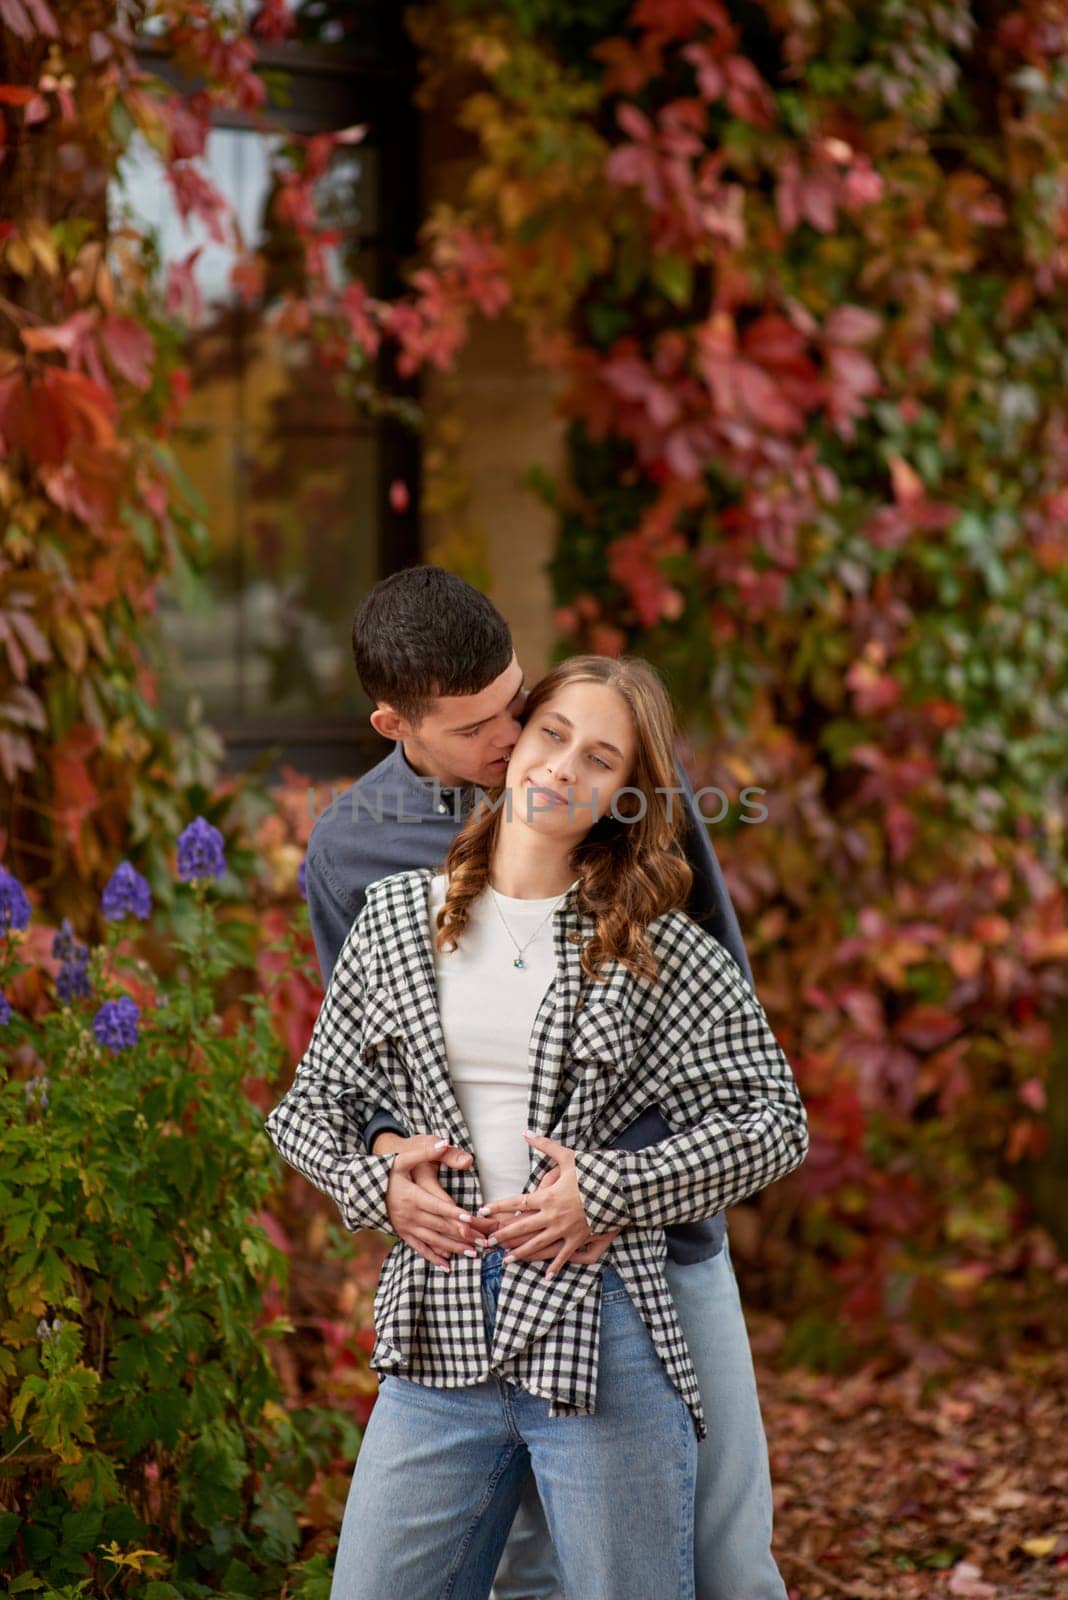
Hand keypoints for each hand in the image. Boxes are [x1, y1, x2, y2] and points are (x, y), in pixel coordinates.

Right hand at [377, 1132, 493, 1271]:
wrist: (364, 1188)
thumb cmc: (388, 1170)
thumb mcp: (404, 1157)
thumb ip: (426, 1151)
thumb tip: (446, 1142)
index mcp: (412, 1196)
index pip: (437, 1206)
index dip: (454, 1213)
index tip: (471, 1219)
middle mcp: (409, 1215)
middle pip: (440, 1225)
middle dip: (463, 1234)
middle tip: (483, 1241)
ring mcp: (406, 1227)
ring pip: (434, 1240)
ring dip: (454, 1248)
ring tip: (473, 1253)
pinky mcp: (403, 1234)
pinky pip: (420, 1248)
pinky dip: (434, 1257)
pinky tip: (448, 1266)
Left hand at [476, 1131, 610, 1277]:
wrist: (616, 1190)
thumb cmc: (592, 1173)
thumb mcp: (568, 1157)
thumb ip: (545, 1145)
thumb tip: (526, 1133)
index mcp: (547, 1196)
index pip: (516, 1202)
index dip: (499, 1206)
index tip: (483, 1210)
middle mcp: (552, 1215)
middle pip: (522, 1227)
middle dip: (503, 1235)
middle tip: (488, 1242)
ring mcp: (564, 1230)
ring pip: (537, 1245)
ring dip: (520, 1253)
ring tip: (506, 1260)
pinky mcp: (577, 1239)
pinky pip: (563, 1255)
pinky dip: (555, 1266)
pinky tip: (546, 1277)